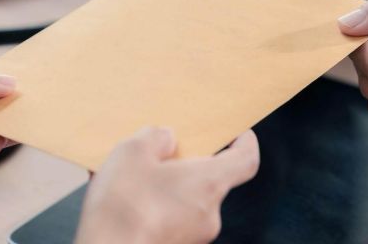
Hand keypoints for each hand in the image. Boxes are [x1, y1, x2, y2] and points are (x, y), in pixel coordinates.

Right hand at [75, 128, 259, 243]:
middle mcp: (209, 215)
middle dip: (185, 167)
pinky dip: (154, 211)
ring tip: (130, 182)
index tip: (238, 133)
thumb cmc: (122, 208)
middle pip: (209, 181)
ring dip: (165, 190)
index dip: (244, 143)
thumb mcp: (132, 152)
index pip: (246, 161)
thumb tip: (166, 139)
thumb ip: (155, 137)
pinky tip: (125, 206)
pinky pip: (171, 223)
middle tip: (157, 155)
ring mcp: (194, 238)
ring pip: (186, 203)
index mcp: (208, 183)